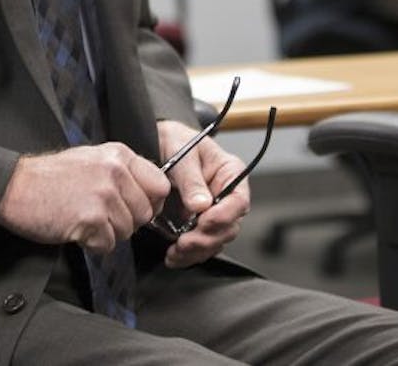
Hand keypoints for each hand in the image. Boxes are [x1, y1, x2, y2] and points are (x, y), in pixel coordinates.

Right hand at [0, 143, 168, 253]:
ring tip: (83, 219)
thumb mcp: (92, 160)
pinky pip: (107, 245)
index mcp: (119, 155)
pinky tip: (76, 230)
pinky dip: (92, 244)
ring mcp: (104, 195)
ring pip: (127, 231)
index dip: (151, 203)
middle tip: (99, 216)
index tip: (135, 208)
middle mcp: (115, 171)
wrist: (13, 187)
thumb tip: (150, 195)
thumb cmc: (50, 177)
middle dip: (126, 222)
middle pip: (146, 213)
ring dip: (107, 233)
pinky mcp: (91, 219)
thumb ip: (122, 173)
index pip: (160, 184)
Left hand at [155, 120, 248, 267]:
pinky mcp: (198, 224)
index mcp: (231, 174)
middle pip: (229, 227)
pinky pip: (201, 245)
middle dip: (207, 238)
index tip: (204, 222)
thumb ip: (191, 180)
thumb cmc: (176, 141)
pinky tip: (174, 257)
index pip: (239, 201)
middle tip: (185, 243)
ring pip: (215, 241)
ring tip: (175, 253)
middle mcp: (226, 196)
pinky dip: (188, 255)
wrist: (158, 143)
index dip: (224, 216)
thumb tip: (201, 206)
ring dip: (197, 251)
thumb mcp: (182, 154)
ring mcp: (213, 212)